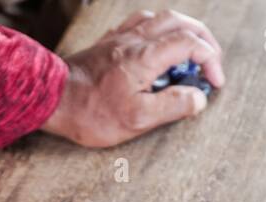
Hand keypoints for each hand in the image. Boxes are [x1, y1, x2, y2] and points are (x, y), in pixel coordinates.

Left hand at [42, 9, 225, 147]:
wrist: (51, 99)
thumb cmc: (91, 112)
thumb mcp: (138, 119)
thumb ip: (173, 105)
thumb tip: (197, 98)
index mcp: (145, 57)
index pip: (190, 44)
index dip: (210, 61)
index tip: (214, 83)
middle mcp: (134, 41)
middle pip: (178, 21)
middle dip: (203, 38)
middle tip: (212, 60)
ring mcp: (119, 39)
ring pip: (158, 18)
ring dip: (181, 30)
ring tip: (190, 52)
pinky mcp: (108, 44)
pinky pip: (138, 24)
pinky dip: (158, 31)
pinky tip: (158, 48)